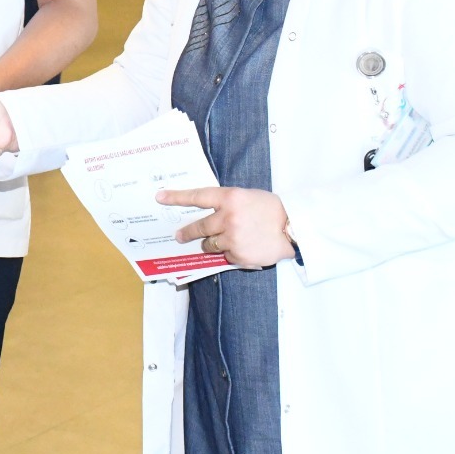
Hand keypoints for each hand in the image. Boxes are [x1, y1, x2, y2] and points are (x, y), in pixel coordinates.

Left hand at [160, 187, 294, 268]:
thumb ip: (228, 203)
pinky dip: (232, 254)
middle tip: (179, 236)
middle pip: (199, 227)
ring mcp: (232, 238)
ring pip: (210, 244)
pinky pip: (226, 256)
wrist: (294, 228)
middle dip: (187, 232)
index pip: (197, 197)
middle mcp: (228, 217)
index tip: (161, 197)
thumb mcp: (248, 197)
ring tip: (228, 239)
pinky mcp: (238, 255)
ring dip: (213, 244)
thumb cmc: (272, 210)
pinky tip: (245, 247)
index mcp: (230, 198)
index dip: (177, 197)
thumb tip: (208, 212)